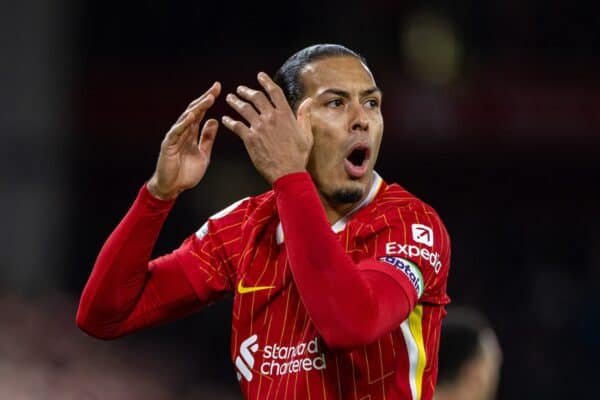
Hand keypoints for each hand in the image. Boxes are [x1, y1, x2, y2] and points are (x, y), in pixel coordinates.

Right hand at [147, 82, 220, 199]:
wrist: (172, 188)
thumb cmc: (186, 173)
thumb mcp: (203, 153)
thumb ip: (207, 138)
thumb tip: (214, 121)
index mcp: (191, 133)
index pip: (200, 113)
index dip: (209, 101)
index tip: (219, 90)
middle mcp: (183, 132)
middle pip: (194, 111)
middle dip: (205, 98)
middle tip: (216, 87)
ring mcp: (174, 137)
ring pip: (186, 118)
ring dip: (197, 108)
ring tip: (208, 99)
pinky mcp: (168, 145)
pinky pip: (176, 132)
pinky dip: (183, 123)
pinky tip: (191, 116)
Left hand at [222, 72, 312, 183]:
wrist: (288, 172)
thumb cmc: (298, 156)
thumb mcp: (306, 134)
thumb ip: (304, 116)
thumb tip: (308, 101)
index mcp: (285, 114)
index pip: (274, 92)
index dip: (266, 81)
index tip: (260, 76)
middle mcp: (271, 117)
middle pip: (256, 97)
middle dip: (246, 91)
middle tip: (240, 89)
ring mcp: (259, 127)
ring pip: (244, 109)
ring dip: (236, 102)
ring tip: (230, 98)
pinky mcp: (250, 138)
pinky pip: (237, 126)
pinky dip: (229, 121)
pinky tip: (225, 119)